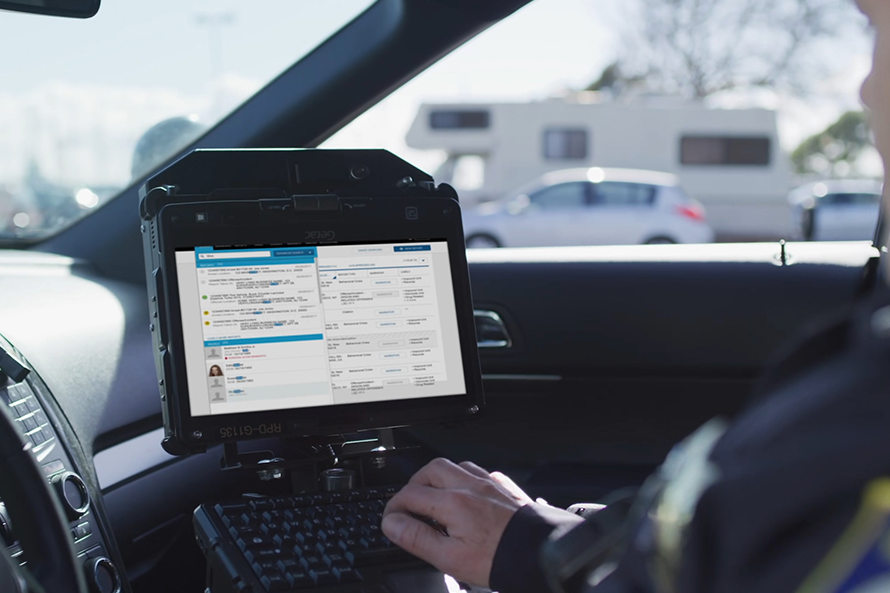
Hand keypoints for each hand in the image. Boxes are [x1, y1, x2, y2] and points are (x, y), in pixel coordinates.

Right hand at [381, 458, 533, 586]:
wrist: (541, 555)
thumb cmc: (500, 560)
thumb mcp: (449, 559)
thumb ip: (418, 538)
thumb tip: (393, 524)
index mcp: (453, 503)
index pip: (410, 495)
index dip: (394, 507)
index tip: (391, 520)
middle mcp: (470, 486)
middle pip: (430, 470)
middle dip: (414, 485)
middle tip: (408, 504)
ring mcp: (489, 484)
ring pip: (455, 466)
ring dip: (439, 478)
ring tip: (434, 498)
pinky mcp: (505, 487)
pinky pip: (480, 472)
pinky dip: (466, 479)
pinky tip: (467, 495)